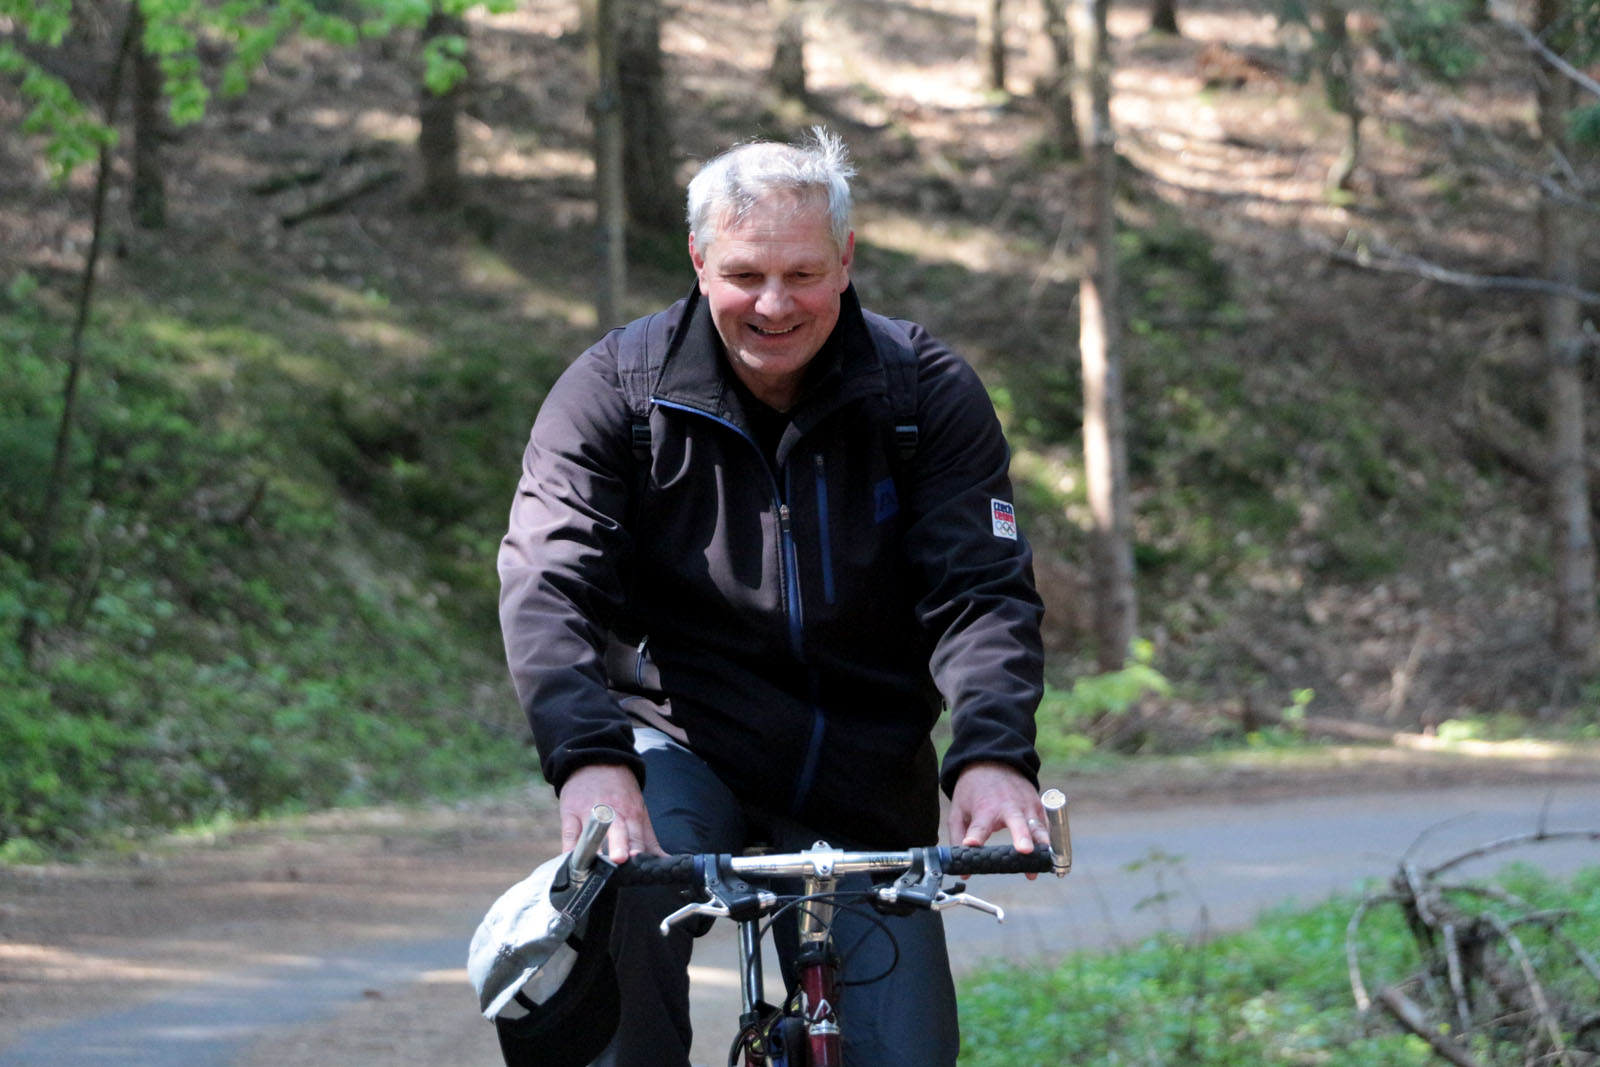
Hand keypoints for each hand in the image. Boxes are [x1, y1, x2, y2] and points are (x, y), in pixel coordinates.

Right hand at [557, 763, 662, 864]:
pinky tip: (569, 861)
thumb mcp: (638, 809)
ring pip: (591, 833)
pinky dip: (569, 848)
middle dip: (619, 844)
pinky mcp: (570, 812)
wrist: (596, 760)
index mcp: (632, 813)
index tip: (642, 866)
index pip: (637, 836)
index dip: (639, 851)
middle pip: (617, 831)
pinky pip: (569, 833)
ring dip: (593, 849)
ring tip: (593, 865)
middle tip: (620, 859)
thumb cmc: (620, 792)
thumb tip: (663, 861)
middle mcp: (612, 813)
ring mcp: (589, 812)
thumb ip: (648, 838)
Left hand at [947, 761, 1047, 878]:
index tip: (971, 845)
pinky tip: (1049, 859)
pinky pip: (1046, 827)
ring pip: (1039, 828)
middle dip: (1022, 837)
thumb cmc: (973, 790)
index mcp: (985, 808)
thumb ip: (959, 840)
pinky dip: (1049, 842)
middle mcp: (1008, 807)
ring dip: (1042, 846)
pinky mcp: (1038, 808)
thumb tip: (964, 871)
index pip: (979, 826)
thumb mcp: (958, 811)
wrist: (992, 761)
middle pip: (1017, 823)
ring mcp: (1027, 806)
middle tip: (1024, 850)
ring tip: (1042, 865)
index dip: (975, 837)